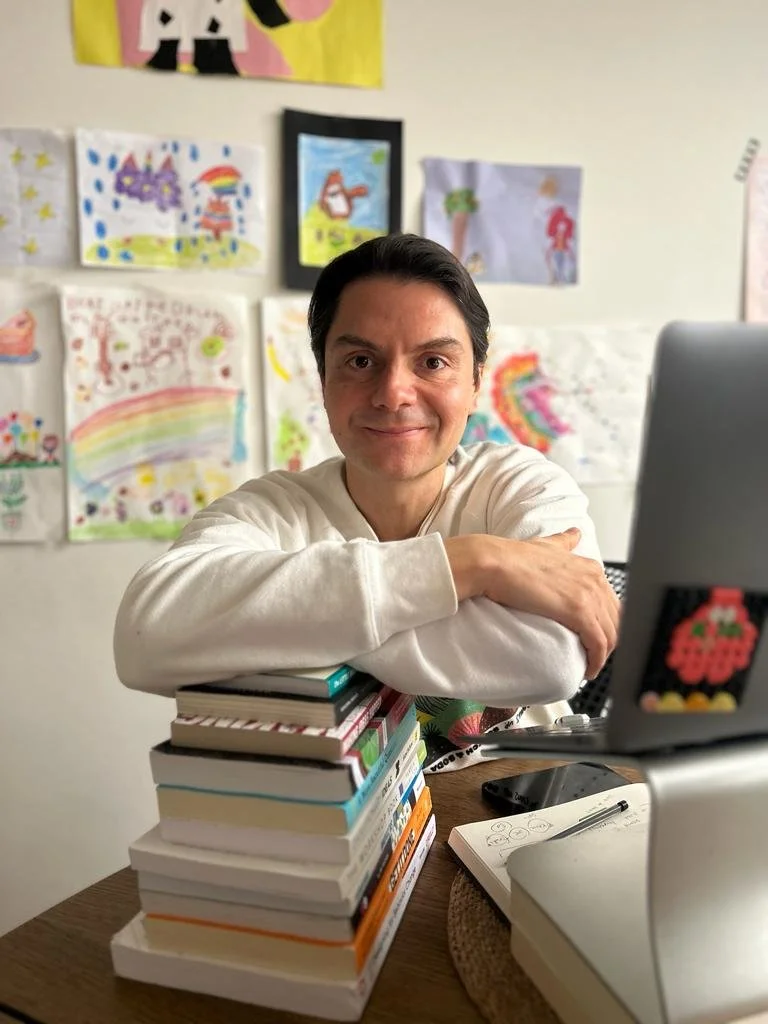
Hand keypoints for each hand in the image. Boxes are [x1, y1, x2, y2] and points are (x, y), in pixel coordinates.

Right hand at [445, 529, 620, 678]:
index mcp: (590, 567)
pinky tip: (589, 669)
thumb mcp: (547, 545)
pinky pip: (599, 643)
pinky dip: (597, 661)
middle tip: (594, 655)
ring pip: (612, 635)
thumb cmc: (513, 557)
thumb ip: (564, 542)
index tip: (598, 637)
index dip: (608, 624)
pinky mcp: (579, 611)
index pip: (613, 603)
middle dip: (609, 641)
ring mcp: (589, 595)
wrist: (495, 563)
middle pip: (618, 620)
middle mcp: (595, 579)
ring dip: (604, 655)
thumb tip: (575, 534)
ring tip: (590, 666)